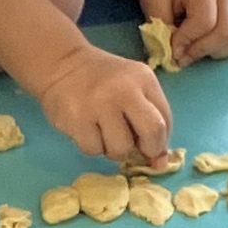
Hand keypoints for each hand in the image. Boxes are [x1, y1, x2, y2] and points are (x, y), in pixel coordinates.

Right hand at [37, 44, 172, 161]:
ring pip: (120, 149)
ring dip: (114, 150)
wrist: (63, 64)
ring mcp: (99, 104)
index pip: (165, 121)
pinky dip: (92, 146)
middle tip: (134, 150)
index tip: (149, 146)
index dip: (160, 142)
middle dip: (147, 151)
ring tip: (105, 134)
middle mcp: (125, 90)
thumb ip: (151, 118)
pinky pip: (93, 149)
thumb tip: (160, 163)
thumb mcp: (134, 87)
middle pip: (152, 133)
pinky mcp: (77, 118)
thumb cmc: (104, 80)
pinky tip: (87, 130)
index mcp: (144, 79)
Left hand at [140, 0, 227, 65]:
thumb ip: (160, 27)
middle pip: (226, 33)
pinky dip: (227, 51)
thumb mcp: (152, 0)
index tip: (171, 49)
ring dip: (215, 52)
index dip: (186, 41)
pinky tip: (209, 47)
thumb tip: (173, 55)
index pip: (204, 22)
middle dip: (201, 50)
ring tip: (195, 49)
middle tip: (181, 56)